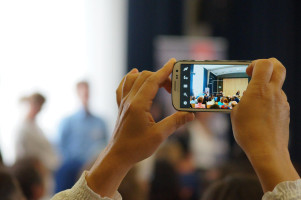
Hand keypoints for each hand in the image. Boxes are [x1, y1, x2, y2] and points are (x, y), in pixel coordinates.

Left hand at [86, 58, 193, 196]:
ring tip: (158, 80)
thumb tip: (190, 114)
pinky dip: (129, 79)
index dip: (164, 71)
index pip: (153, 81)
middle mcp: (129, 100)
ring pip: (132, 79)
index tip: (173, 63)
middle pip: (145, 77)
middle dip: (160, 76)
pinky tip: (133, 77)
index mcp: (138, 105)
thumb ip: (176, 122)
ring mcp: (123, 103)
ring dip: (146, 76)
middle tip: (173, 86)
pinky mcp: (121, 107)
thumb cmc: (136, 147)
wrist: (118, 155)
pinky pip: (122, 86)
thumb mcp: (160, 135)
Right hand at [231, 58, 288, 155]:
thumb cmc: (247, 132)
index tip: (248, 72)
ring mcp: (282, 102)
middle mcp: (273, 93)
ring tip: (254, 102)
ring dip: (267, 87)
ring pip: (277, 85)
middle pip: (279, 67)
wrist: (266, 151)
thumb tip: (246, 97)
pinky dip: (270, 101)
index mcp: (259, 90)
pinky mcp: (285, 112)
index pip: (264, 64)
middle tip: (257, 72)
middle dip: (268, 64)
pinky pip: (278, 100)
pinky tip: (260, 113)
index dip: (256, 63)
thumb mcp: (235, 113)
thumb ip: (241, 100)